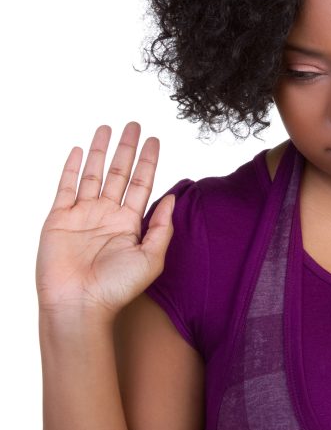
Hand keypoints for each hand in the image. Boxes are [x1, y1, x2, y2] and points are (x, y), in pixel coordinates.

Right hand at [36, 123, 174, 321]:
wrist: (79, 304)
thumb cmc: (117, 288)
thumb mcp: (152, 258)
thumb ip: (162, 228)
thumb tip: (172, 199)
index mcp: (130, 223)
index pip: (142, 184)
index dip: (149, 162)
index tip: (156, 140)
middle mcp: (107, 215)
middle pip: (119, 173)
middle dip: (127, 149)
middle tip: (134, 125)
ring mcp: (82, 215)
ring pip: (92, 174)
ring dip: (100, 151)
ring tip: (107, 128)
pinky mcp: (59, 219)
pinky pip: (66, 187)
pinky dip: (71, 168)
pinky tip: (78, 149)